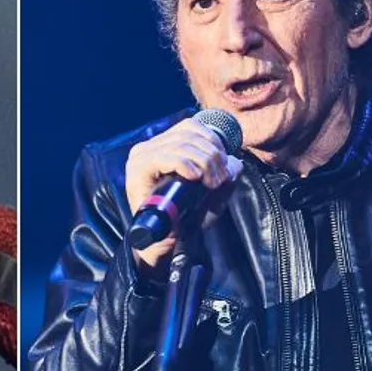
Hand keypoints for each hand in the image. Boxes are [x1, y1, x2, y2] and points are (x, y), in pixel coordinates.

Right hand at [122, 116, 243, 270]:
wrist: (165, 244)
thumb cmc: (184, 218)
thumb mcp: (213, 193)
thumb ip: (226, 175)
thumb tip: (234, 162)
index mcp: (163, 146)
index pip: (191, 126)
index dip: (213, 141)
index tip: (224, 166)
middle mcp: (148, 147)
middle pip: (188, 133)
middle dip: (212, 155)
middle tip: (220, 179)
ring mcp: (140, 157)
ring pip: (181, 144)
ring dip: (204, 162)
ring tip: (211, 183)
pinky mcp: (137, 170)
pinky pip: (165, 156)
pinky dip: (184, 164)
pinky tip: (195, 177)